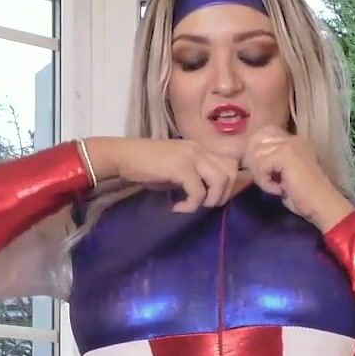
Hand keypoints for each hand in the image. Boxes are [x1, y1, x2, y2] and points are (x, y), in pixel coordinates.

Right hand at [84, 137, 250, 212]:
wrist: (124, 157)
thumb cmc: (147, 165)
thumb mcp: (176, 169)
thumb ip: (195, 176)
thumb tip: (209, 195)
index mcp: (200, 148)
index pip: (230, 164)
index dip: (227, 185)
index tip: (211, 197)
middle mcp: (200, 149)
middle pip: (230, 173)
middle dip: (221, 195)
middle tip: (204, 205)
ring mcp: (192, 157)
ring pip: (220, 181)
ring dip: (209, 200)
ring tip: (192, 206)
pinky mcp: (181, 168)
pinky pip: (198, 192)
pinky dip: (190, 205)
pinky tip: (176, 207)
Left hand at [242, 130, 354, 229]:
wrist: (322, 206)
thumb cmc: (303, 198)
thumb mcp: (281, 176)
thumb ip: (268, 163)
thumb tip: (247, 159)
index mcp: (292, 141)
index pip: (263, 133)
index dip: (256, 152)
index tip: (262, 172)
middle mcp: (291, 138)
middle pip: (255, 142)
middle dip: (255, 164)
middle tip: (267, 182)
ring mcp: (289, 144)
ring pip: (255, 154)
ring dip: (260, 176)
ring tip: (275, 188)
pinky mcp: (286, 154)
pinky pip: (261, 165)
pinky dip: (265, 182)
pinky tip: (279, 190)